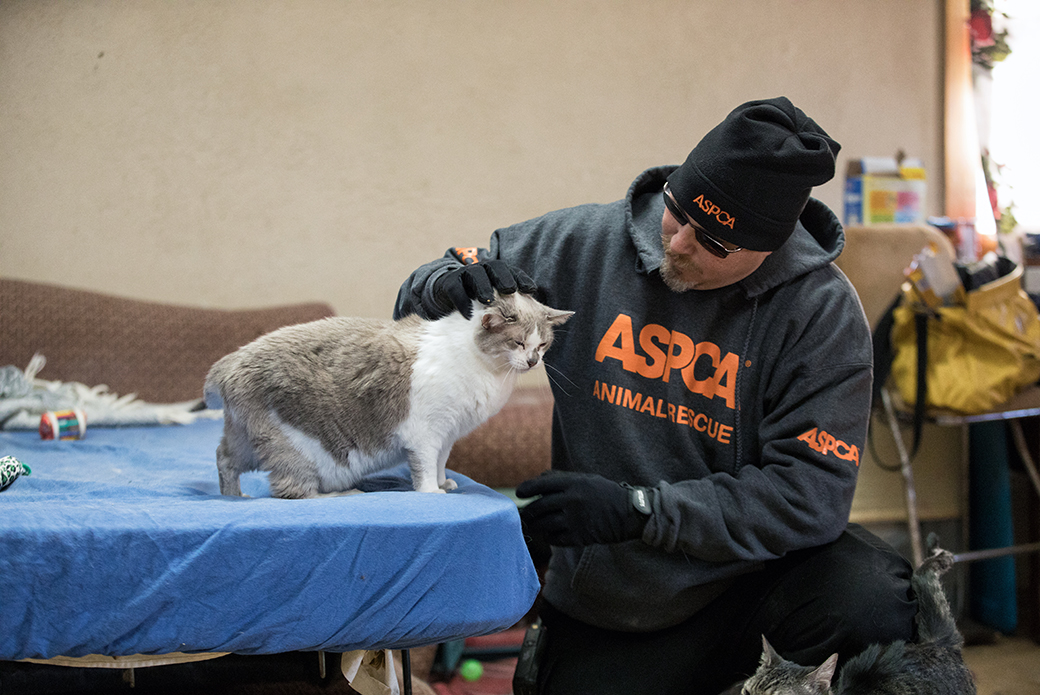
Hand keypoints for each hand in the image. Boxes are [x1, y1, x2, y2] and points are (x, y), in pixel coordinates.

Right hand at [432, 261, 536, 318]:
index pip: (512, 271)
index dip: (521, 279)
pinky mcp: (449, 282)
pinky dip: (462, 301)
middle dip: (504, 278)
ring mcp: (465, 274)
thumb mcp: (494, 300)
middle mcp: (482, 269)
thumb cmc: (476, 299)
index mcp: (496, 271)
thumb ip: (509, 304)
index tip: (531, 290)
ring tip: (488, 301)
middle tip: (511, 290)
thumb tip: (530, 317)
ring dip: (483, 288)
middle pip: (495, 269)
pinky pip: (456, 289)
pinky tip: (468, 315)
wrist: (445, 294)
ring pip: (476, 276)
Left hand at [516, 471, 650, 545]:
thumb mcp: (586, 479)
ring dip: (535, 526)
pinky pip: (555, 538)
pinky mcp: (580, 537)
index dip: (527, 489)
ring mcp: (575, 520)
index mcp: (574, 483)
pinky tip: (549, 534)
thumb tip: (538, 480)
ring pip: (544, 525)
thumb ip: (562, 479)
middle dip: (527, 512)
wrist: (629, 513)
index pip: (541, 485)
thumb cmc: (605, 493)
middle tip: (524, 514)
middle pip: (539, 507)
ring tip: (532, 525)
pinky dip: (549, 537)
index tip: (519, 493)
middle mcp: (572, 500)